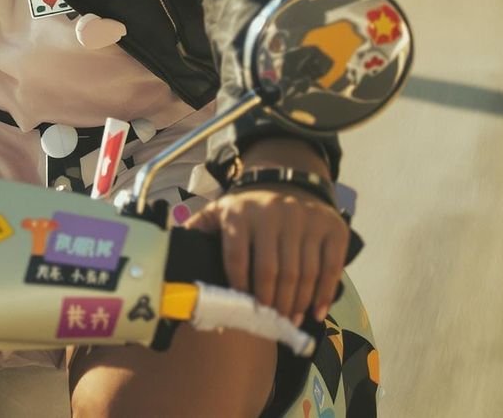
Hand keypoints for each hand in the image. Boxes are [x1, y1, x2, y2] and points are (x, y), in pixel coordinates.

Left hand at [186, 186, 349, 325]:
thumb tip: (171, 256)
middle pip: (272, 270)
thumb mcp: (219, 211)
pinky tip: (315, 312)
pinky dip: (324, 294)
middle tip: (271, 320)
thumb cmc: (248, 209)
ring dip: (296, 303)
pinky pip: (330, 267)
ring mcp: (304, 218)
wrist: (287, 182)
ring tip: (289, 320)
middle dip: (270, 302)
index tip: (243, 306)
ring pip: (301, 272)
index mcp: (240, 213)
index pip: (236, 257)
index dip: (239, 287)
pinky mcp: (330, 227)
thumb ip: (197, 231)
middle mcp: (273, 212)